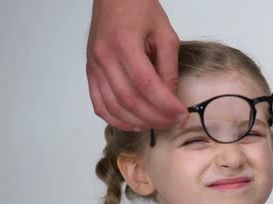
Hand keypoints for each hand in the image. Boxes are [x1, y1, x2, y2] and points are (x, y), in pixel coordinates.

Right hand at [87, 0, 186, 130]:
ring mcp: (94, 67)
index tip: (182, 114)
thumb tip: (173, 99)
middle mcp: (104, 58)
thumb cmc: (139, 9)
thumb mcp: (165, 34)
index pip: (146, 84)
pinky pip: (99, 104)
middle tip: (174, 122)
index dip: (165, 105)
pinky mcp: (90, 73)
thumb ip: (168, 68)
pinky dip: (116, 119)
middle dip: (155, 117)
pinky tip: (135, 123)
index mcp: (124, 44)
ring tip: (159, 124)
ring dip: (138, 122)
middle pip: (130, 100)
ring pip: (114, 107)